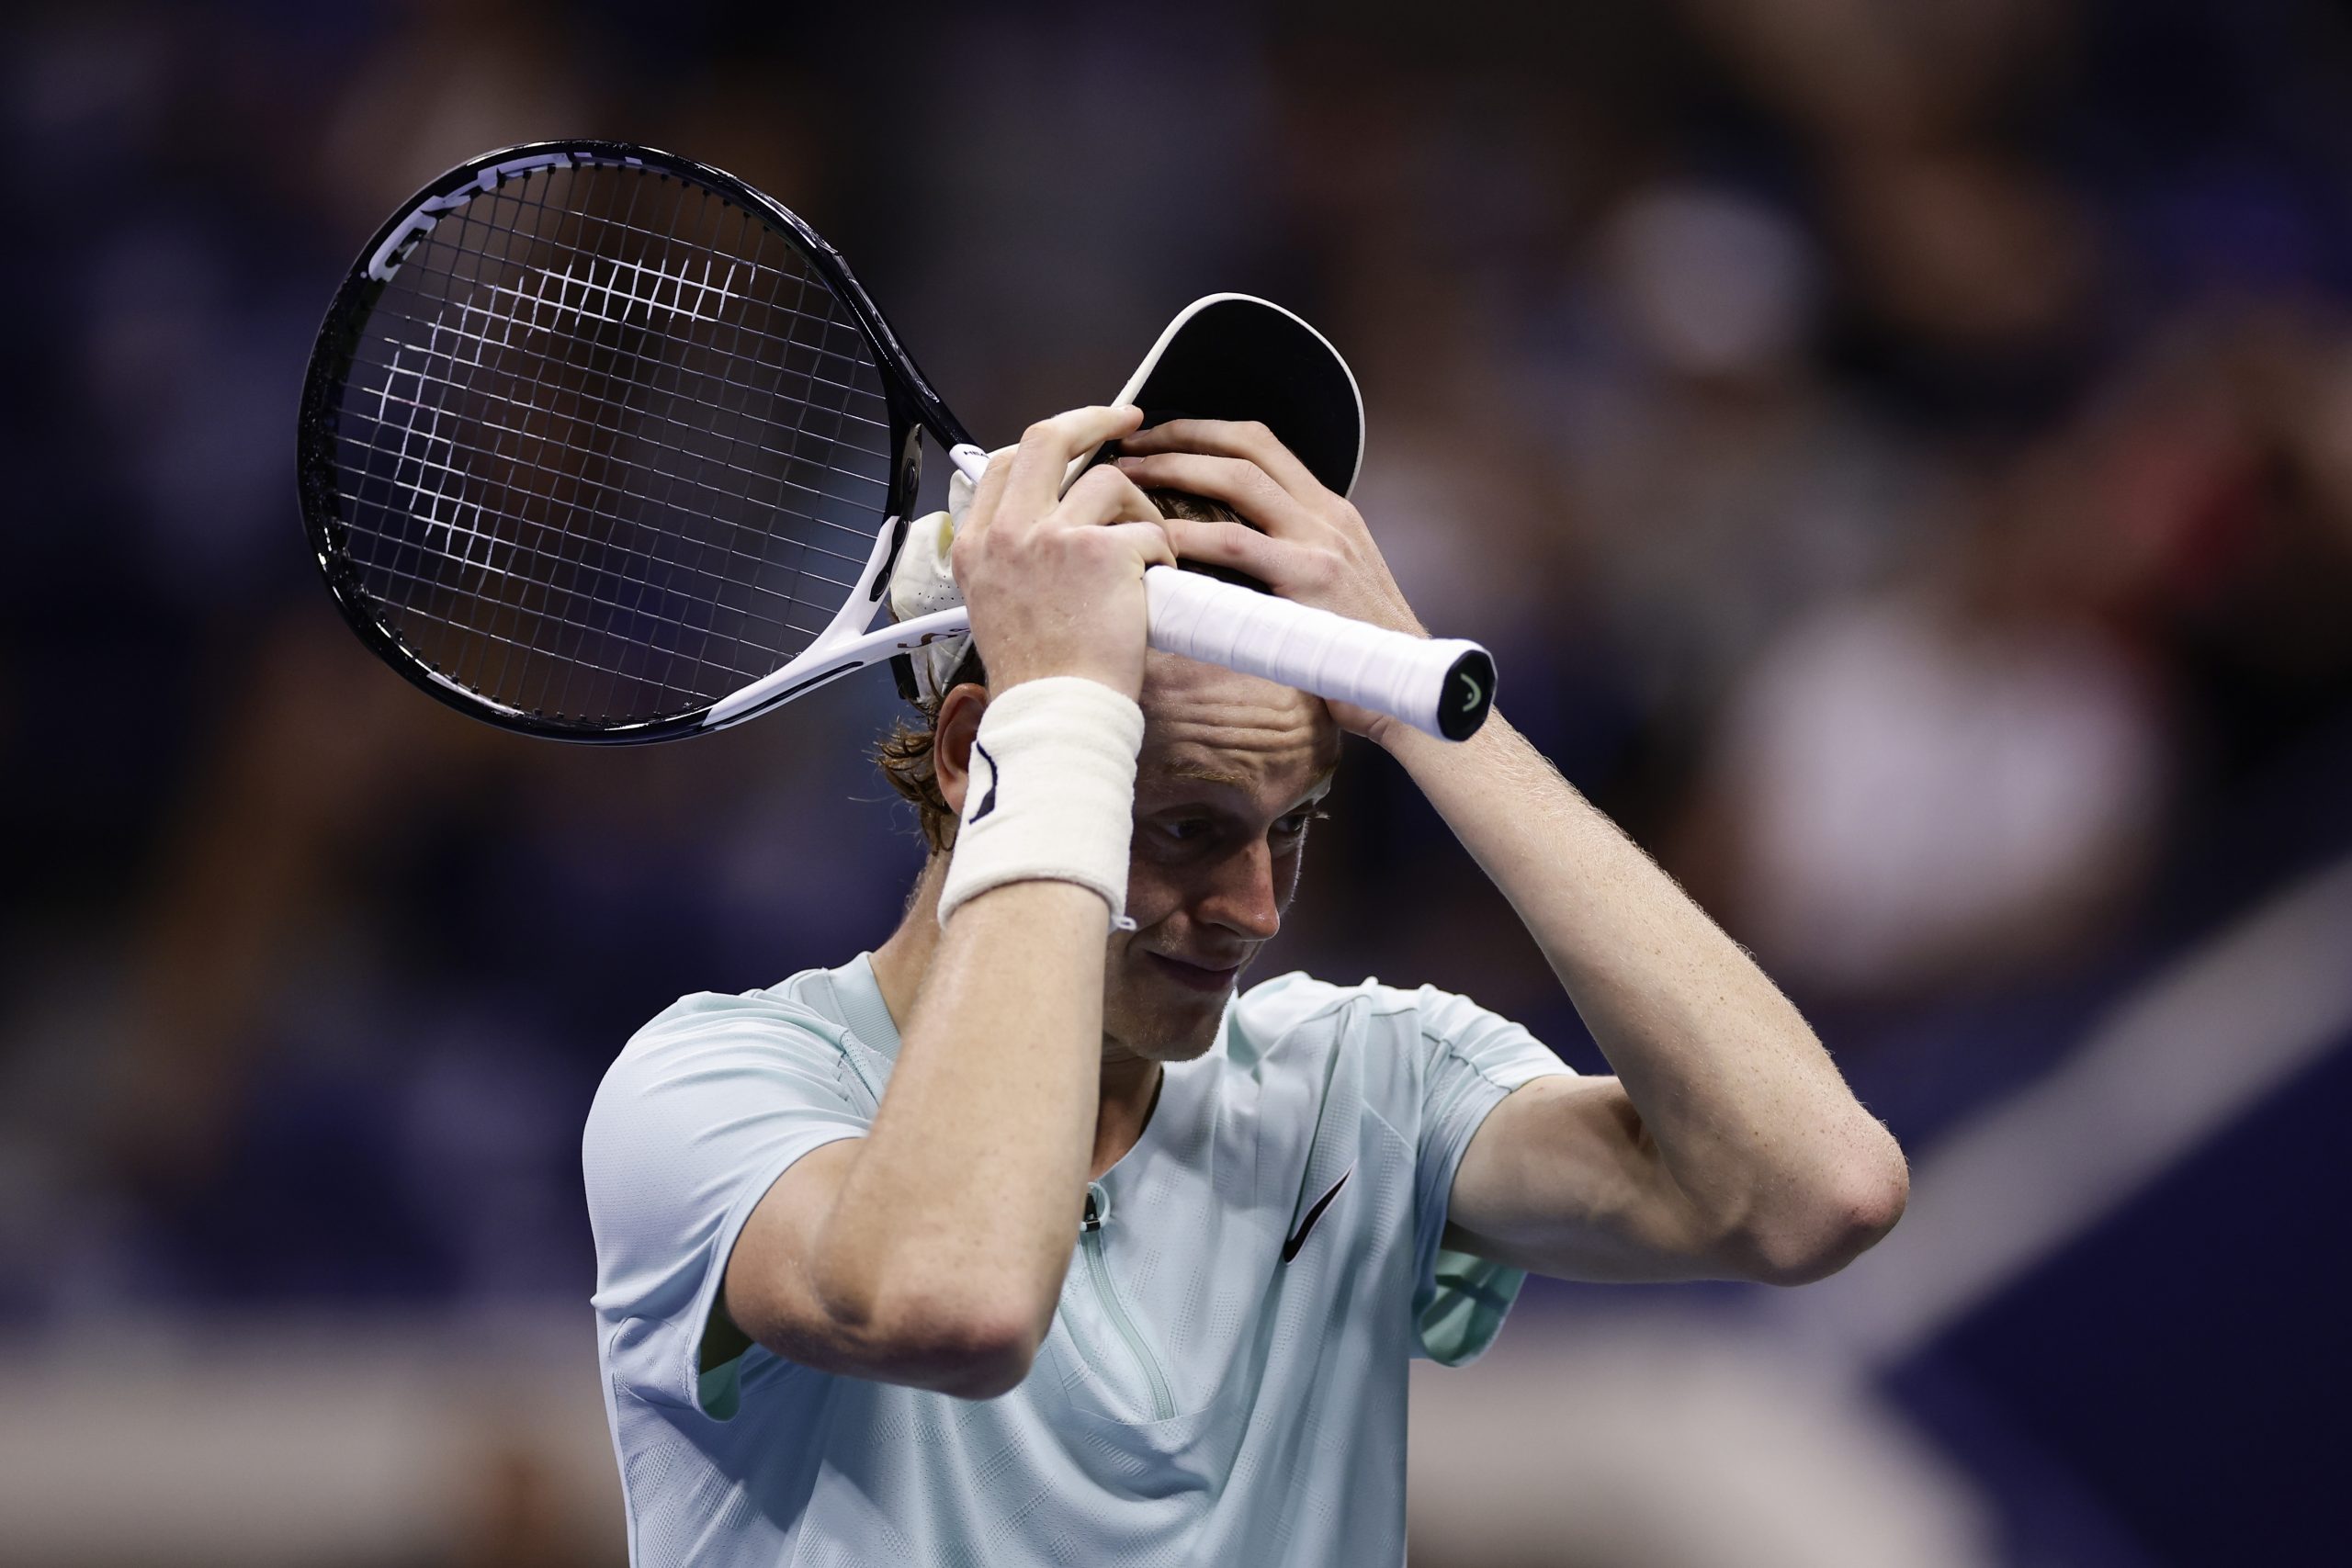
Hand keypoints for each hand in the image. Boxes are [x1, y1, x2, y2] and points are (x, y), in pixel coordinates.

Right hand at [953, 406, 1175, 698]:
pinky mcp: (1103, 551)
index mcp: (977, 546)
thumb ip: (1013, 557)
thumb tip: (1048, 521)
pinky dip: (1163, 554)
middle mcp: (1008, 533)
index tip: (1074, 439)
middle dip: (1092, 418)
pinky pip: (1148, 530)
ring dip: (1140, 511)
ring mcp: (1053, 537)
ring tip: (1148, 555)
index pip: (1003, 465)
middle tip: (1127, 419)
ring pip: (1111, 483)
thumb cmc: (1040, 677)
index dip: (1046, 444)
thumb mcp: (996, 607)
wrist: (1057, 713)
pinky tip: (1157, 586)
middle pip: (1046, 439)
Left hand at [1113, 419, 1425, 640]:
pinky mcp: (1309, 578)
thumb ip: (1289, 557)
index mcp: (1329, 511)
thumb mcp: (1332, 584)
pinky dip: (1189, 535)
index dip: (1205, 432)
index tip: (1160, 439)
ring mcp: (1320, 542)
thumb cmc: (1361, 649)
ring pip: (1237, 478)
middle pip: (1246, 444)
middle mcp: (1326, 514)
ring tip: (1126, 476)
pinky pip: (1235, 544)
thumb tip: (1228, 553)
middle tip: (1129, 444)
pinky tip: (1155, 536)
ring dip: (1175, 469)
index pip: (1262, 445)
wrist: (1410, 685)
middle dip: (1181, 435)